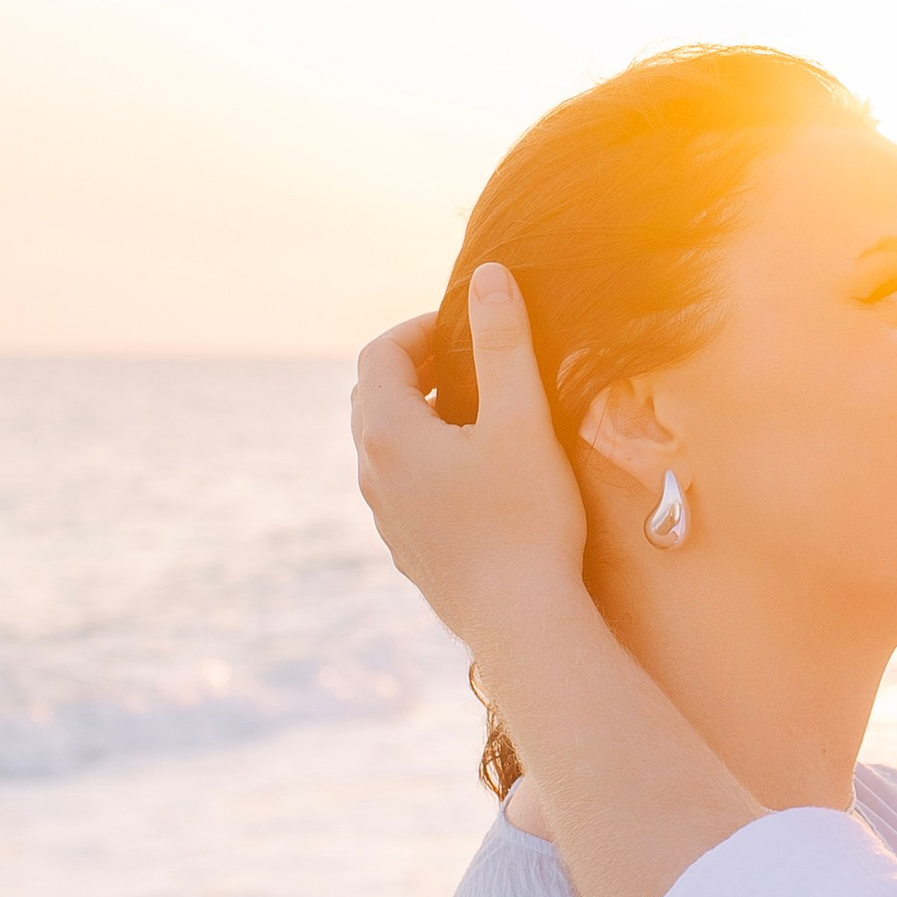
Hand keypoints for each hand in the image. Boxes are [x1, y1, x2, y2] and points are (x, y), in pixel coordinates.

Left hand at [353, 265, 588, 650]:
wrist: (521, 620)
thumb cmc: (525, 517)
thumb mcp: (521, 419)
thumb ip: (504, 343)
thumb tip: (491, 276)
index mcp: (388, 433)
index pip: (380, 355)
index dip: (419, 329)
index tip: (467, 325)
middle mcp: (371, 473)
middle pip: (373, 398)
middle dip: (416, 369)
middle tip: (468, 361)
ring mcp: (384, 516)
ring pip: (384, 446)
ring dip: (420, 417)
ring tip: (475, 414)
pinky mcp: (406, 548)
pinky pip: (400, 487)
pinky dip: (425, 460)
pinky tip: (476, 476)